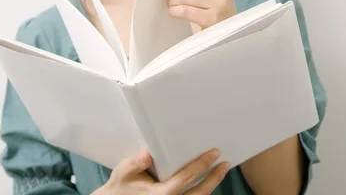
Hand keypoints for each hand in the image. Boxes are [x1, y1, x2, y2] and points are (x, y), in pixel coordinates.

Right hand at [92, 148, 229, 194]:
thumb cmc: (120, 188)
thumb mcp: (123, 173)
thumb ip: (135, 164)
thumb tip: (147, 155)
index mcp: (161, 194)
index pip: (187, 178)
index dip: (203, 165)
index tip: (214, 153)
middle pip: (200, 193)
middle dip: (215, 178)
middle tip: (225, 164)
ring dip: (211, 186)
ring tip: (220, 171)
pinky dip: (201, 192)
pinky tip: (207, 183)